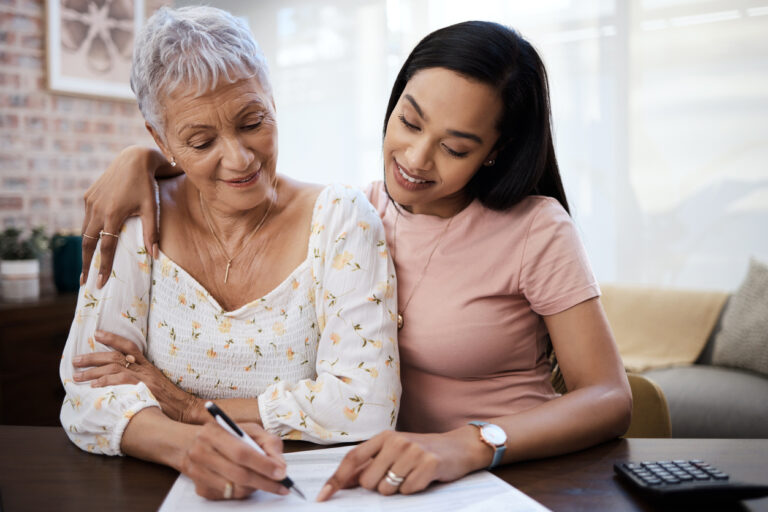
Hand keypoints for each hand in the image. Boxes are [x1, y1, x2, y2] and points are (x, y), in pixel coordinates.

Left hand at [72, 330, 204, 423]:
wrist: (186, 410)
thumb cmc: (170, 401)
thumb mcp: (156, 385)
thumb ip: (140, 380)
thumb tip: (118, 381)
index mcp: (148, 366)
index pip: (129, 347)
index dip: (112, 338)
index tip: (96, 334)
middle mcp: (145, 370)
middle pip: (116, 357)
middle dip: (93, 358)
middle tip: (75, 361)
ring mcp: (144, 379)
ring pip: (115, 368)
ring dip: (93, 372)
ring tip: (77, 377)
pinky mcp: (143, 389)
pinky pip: (121, 381)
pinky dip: (106, 382)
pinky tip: (94, 386)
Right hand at [81, 146, 162, 287]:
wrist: (134, 160)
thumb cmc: (147, 185)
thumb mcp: (153, 208)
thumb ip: (152, 233)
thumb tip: (154, 256)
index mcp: (112, 214)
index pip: (106, 248)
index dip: (103, 267)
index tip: (101, 283)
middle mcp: (97, 209)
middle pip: (88, 243)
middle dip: (86, 264)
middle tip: (84, 282)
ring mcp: (90, 202)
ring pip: (84, 230)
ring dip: (85, 248)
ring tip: (87, 265)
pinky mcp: (88, 196)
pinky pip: (87, 217)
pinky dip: (89, 230)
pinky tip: (93, 240)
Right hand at [182, 421, 288, 499]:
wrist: (188, 444)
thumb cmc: (224, 435)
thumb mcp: (248, 429)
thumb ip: (267, 443)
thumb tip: (280, 465)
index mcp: (214, 432)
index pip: (242, 452)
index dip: (263, 464)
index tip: (281, 472)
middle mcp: (202, 452)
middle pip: (239, 474)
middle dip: (265, 482)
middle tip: (282, 485)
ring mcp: (198, 472)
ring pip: (235, 488)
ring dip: (255, 487)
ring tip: (265, 480)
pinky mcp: (200, 488)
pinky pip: (229, 496)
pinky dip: (243, 491)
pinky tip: (247, 482)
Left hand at [316, 428, 489, 500]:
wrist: (458, 447)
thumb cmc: (421, 452)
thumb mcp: (394, 452)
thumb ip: (370, 464)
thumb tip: (342, 483)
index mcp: (384, 437)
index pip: (352, 459)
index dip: (336, 479)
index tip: (323, 496)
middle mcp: (396, 441)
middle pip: (368, 481)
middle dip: (378, 486)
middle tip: (396, 476)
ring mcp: (412, 451)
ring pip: (386, 489)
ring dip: (396, 489)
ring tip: (411, 476)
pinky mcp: (428, 464)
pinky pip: (407, 491)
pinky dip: (413, 490)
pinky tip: (423, 478)